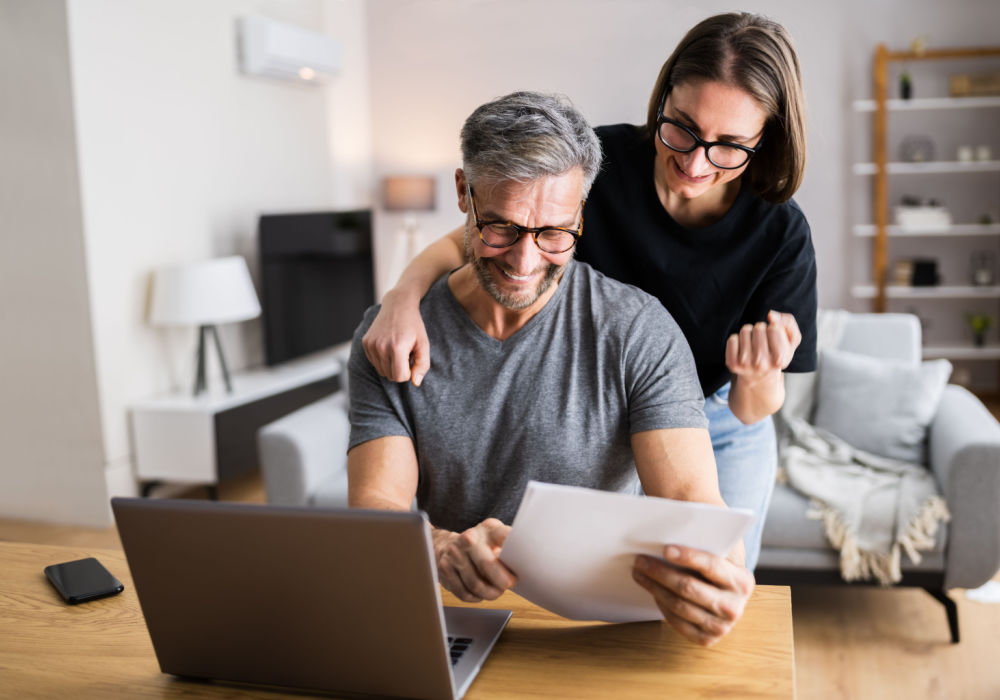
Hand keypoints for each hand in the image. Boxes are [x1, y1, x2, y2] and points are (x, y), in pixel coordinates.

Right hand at [362, 290, 430, 385]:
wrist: (398, 305)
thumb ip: (422, 365)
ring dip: (391, 365)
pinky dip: (383, 359)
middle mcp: (381, 347)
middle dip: (400, 369)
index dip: (408, 373)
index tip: (412, 360)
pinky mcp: (365, 343)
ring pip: (381, 371)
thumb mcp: (424, 344)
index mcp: (396, 348)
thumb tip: (415, 383)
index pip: (399, 377)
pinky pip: (374, 362)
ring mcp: (371, 345)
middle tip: (406, 354)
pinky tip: (389, 346)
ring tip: (398, 350)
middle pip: (390, 376)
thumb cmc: (414, 326)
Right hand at [432, 519, 516, 601]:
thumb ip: (508, 548)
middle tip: (509, 584)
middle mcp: (468, 539)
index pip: (504, 536)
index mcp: (487, 529)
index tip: (524, 564)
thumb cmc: (479, 544)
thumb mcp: (495, 537)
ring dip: (489, 593)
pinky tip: (480, 593)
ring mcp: (454, 554)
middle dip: (501, 580)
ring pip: (475, 583)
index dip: (516, 551)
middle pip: (486, 564)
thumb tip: (527, 564)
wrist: (445, 543)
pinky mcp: (444, 569)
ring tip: (496, 592)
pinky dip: (475, 597)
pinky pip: (464, 593)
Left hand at [632, 545, 754, 646]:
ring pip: (679, 606)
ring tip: (639, 572)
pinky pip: (677, 622)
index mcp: (743, 581)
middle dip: (661, 572)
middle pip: (690, 588)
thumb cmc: (718, 566)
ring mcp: (721, 626)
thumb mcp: (721, 551)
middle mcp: (734, 606)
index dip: (688, 556)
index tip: (665, 549)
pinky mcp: (707, 639)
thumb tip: (683, 521)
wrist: (727, 595)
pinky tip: (652, 590)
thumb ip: (708, 536)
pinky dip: (661, 605)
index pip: (712, 566)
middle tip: (640, 560)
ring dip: (654, 587)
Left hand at [725, 310, 800, 382]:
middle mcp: (761, 363)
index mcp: (779, 359)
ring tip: (753, 346)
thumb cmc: (777, 354)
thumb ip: (788, 323)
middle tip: (763, 343)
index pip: (774, 328)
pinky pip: (733, 339)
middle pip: (759, 327)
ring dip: (750, 333)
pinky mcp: (732, 363)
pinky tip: (743, 350)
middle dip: (762, 330)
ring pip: (745, 330)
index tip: (775, 340)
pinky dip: (738, 340)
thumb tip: (771, 314)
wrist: (760, 378)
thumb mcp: (791, 340)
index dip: (774, 329)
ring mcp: (745, 364)